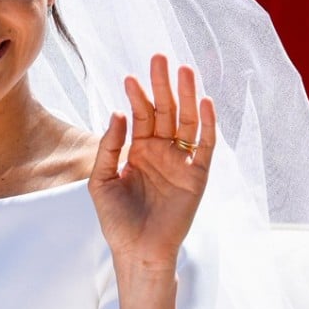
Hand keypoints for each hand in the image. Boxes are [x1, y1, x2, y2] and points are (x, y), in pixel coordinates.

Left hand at [88, 54, 215, 268]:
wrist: (136, 251)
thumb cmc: (116, 220)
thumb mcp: (101, 179)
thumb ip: (109, 146)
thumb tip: (118, 112)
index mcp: (138, 150)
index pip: (140, 115)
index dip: (136, 96)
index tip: (129, 77)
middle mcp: (161, 151)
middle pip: (164, 110)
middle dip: (162, 85)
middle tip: (159, 57)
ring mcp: (180, 162)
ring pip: (185, 122)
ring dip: (187, 96)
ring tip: (184, 70)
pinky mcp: (197, 176)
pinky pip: (204, 146)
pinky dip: (206, 125)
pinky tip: (204, 103)